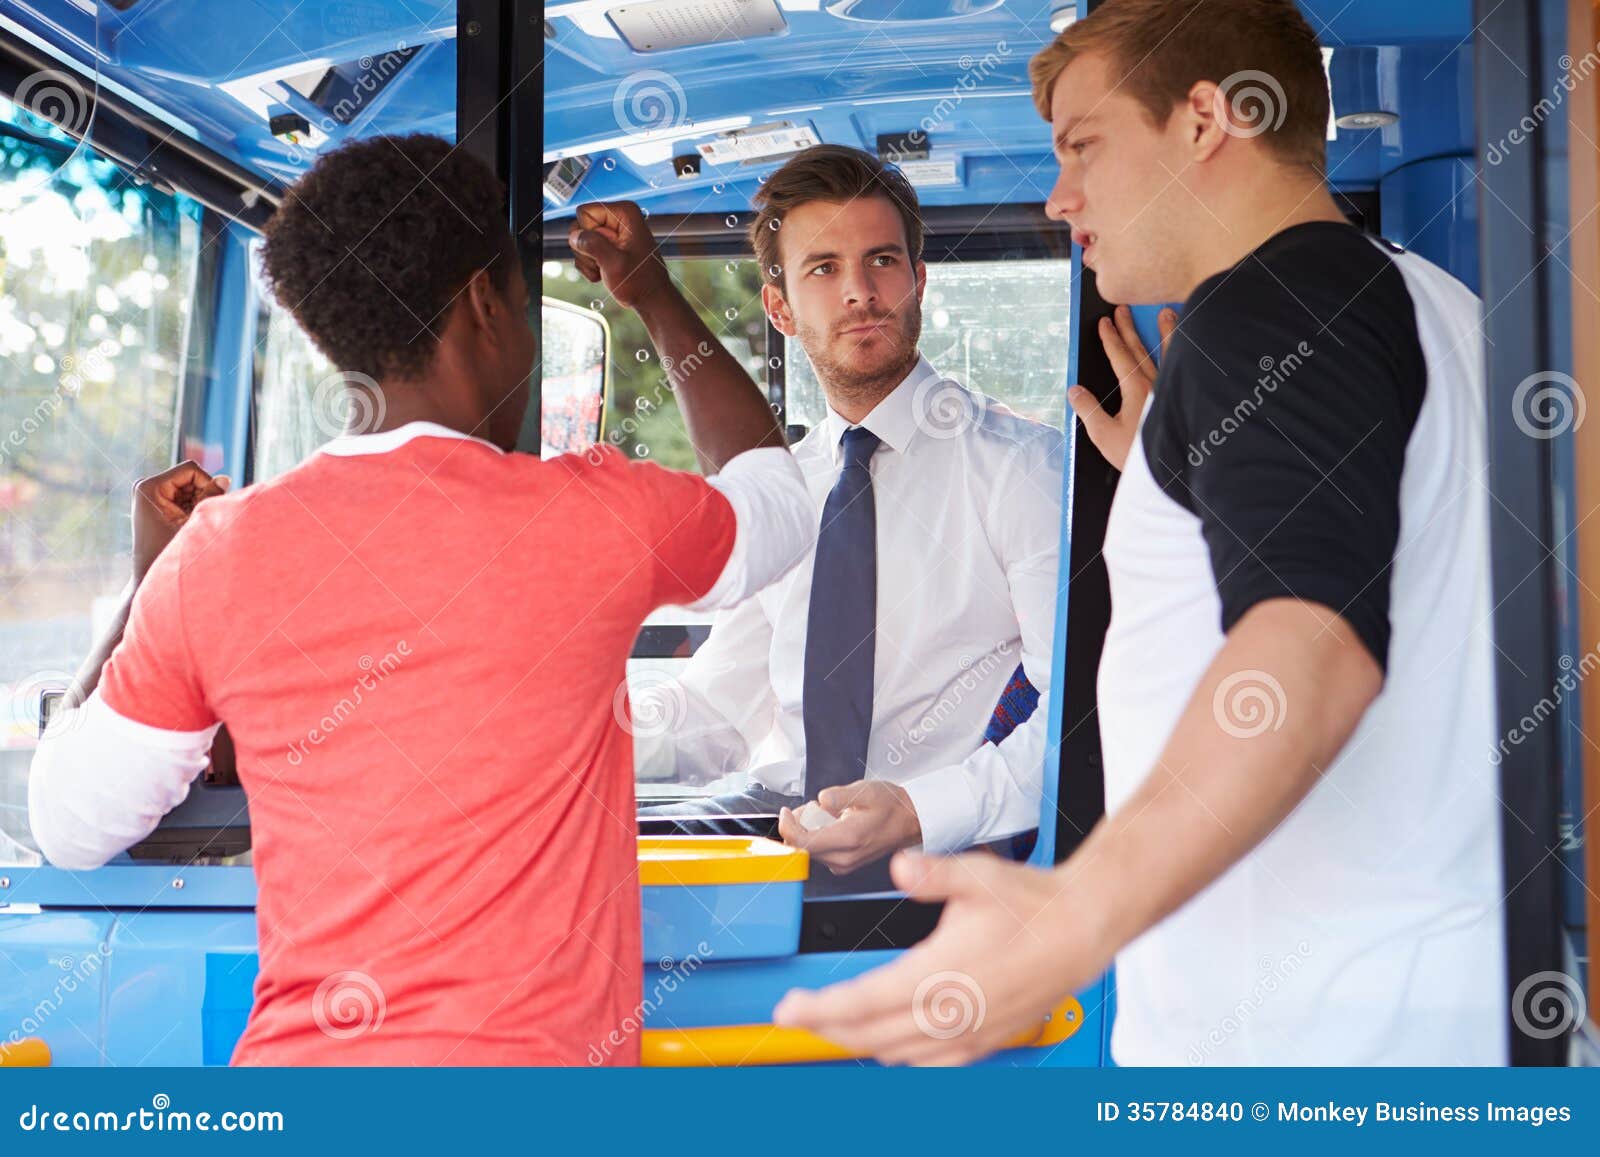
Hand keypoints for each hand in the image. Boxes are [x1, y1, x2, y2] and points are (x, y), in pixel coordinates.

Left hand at [132, 461, 229, 580]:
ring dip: (199, 503)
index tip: (207, 508)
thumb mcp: (192, 523)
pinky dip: (192, 507)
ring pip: (190, 487)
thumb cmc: (167, 552)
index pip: (190, 469)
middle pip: (190, 477)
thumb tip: (225, 478)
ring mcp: (151, 493)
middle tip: (197, 519)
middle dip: (202, 495)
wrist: (148, 574)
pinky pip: (184, 495)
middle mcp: (146, 485)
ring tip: (190, 524)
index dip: (206, 484)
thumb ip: (209, 498)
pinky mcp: (157, 501)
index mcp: (149, 487)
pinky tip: (186, 525)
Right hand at [568, 201, 673, 310]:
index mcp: (624, 213)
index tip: (607, 250)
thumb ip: (593, 245)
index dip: (588, 234)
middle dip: (587, 249)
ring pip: (579, 240)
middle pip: (579, 226)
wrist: (649, 298)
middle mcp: (617, 218)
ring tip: (607, 269)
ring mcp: (610, 232)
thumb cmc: (640, 282)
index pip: (585, 212)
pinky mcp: (605, 245)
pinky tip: (604, 273)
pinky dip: (590, 266)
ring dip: (588, 260)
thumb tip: (574, 236)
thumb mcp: (615, 264)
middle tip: (605, 263)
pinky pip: (583, 251)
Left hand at [773, 852, 1104, 1064]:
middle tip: (797, 1015)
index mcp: (940, 975)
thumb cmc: (1032, 904)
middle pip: (871, 1035)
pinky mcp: (986, 1040)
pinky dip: (901, 1057)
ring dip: (860, 1042)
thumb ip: (932, 873)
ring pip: (897, 1054)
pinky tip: (890, 1045)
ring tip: (834, 1025)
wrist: (1082, 930)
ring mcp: (970, 1033)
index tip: (787, 1010)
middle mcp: (952, 1013)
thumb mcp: (978, 876)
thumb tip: (900, 865)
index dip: (819, 1010)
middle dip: (827, 1027)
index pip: (863, 1003)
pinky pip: (932, 1065)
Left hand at [777, 780, 921, 875]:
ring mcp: (843, 865)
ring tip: (827, 814)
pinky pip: (818, 852)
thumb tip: (820, 800)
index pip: (802, 843)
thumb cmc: (891, 806)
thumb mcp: (866, 790)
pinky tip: (831, 824)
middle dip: (799, 825)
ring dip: (808, 830)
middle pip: (802, 847)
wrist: (910, 822)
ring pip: (809, 851)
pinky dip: (817, 837)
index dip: (787, 827)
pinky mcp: (843, 866)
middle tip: (813, 807)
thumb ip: (839, 795)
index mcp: (848, 839)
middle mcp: (844, 858)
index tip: (787, 812)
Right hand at [1067, 304, 1176, 470]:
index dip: (1110, 338)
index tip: (1104, 321)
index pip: (1119, 356)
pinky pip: (1186, 368)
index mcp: (1135, 389)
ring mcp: (1174, 389)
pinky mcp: (1185, 398)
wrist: (1174, 467)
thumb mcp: (1104, 435)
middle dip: (1129, 328)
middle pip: (1140, 349)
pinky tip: (1191, 349)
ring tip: (1166, 313)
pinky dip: (1186, 353)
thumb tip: (1074, 390)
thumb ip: (1088, 410)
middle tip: (1123, 309)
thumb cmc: (1140, 453)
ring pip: (1170, 352)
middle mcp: (1156, 383)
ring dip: (1166, 331)